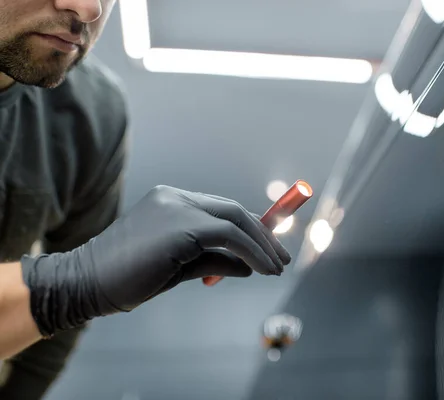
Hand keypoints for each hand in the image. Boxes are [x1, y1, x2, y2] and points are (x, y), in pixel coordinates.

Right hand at [21, 185, 291, 336]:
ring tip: (278, 267)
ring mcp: (178, 207)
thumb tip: (250, 267)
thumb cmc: (127, 278)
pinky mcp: (182, 225)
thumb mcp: (179, 268)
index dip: (249, 227)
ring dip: (262, 244)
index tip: (268, 247)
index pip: (220, 209)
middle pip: (232, 210)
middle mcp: (176, 198)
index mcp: (171, 201)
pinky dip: (252, 251)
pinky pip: (229, 235)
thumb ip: (213, 261)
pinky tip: (263, 269)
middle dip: (263, 234)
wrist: (85, 283)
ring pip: (235, 219)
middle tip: (281, 258)